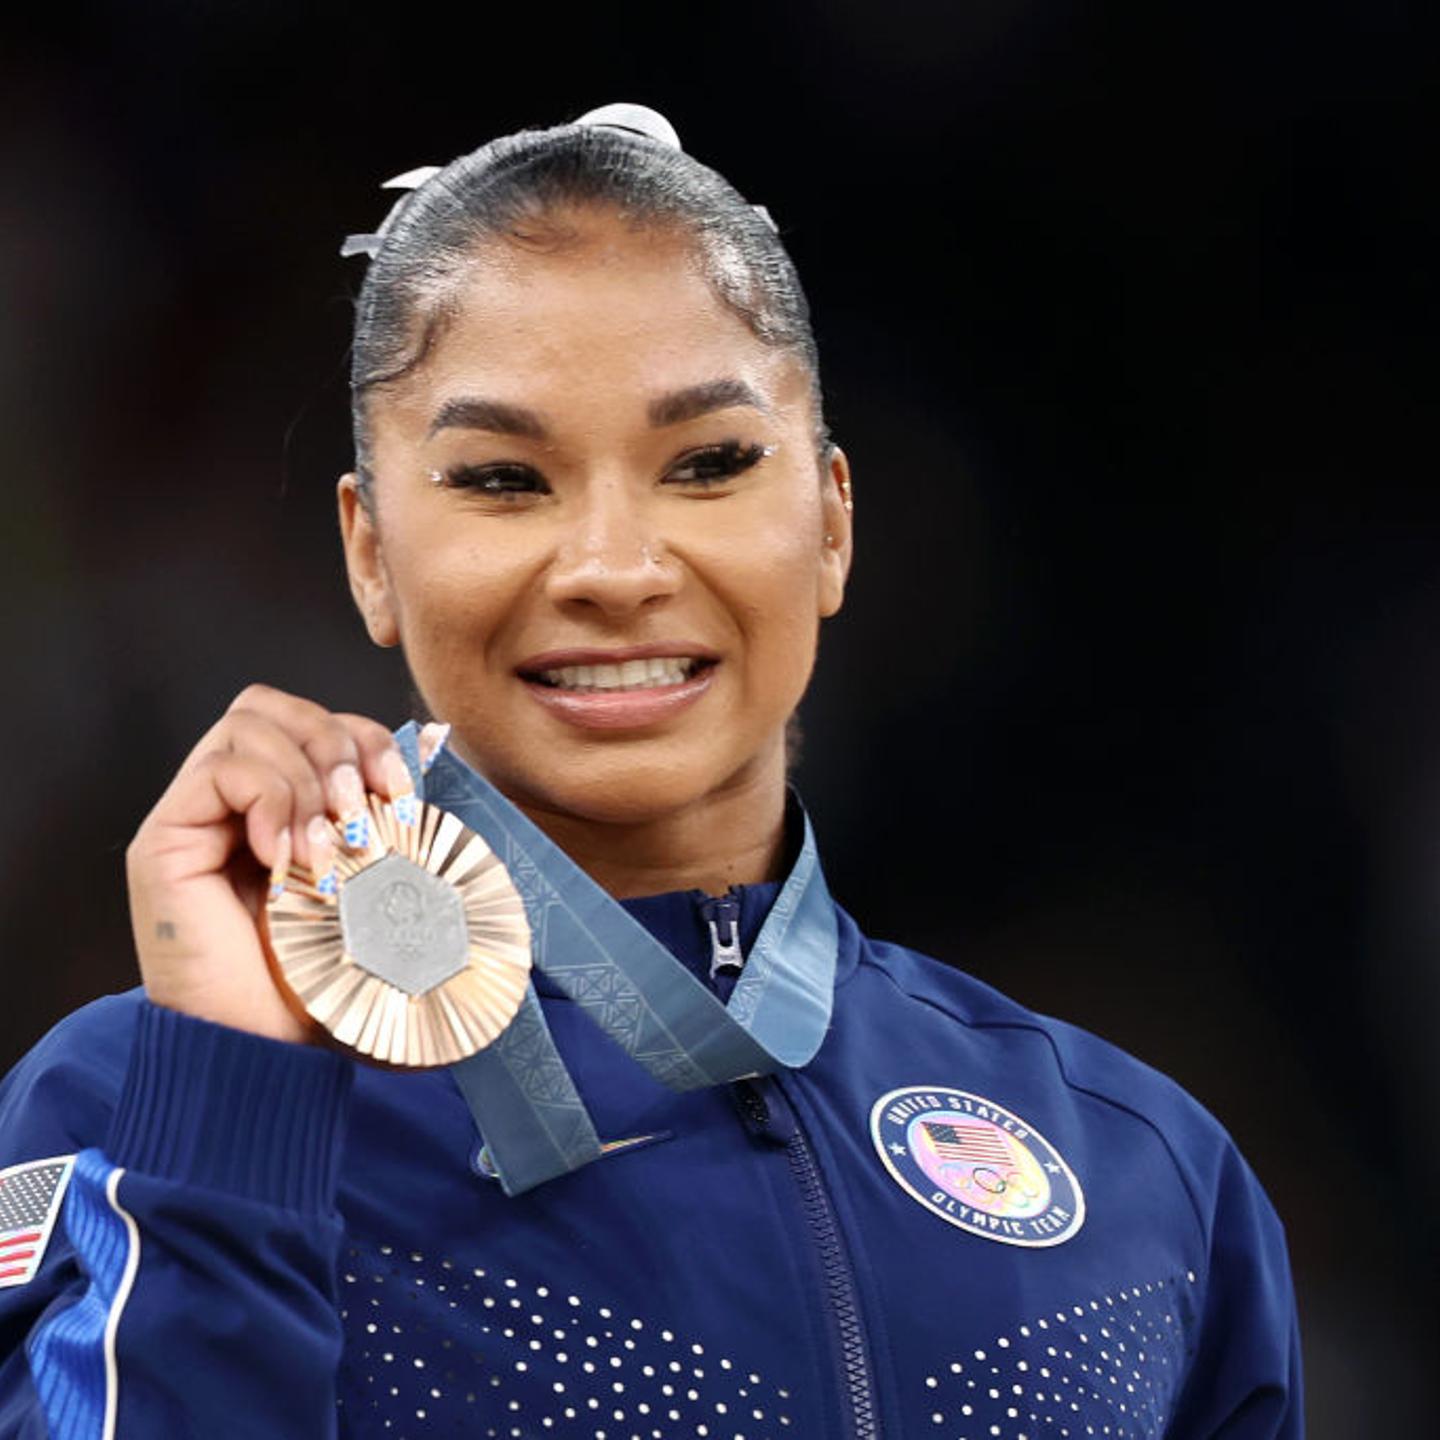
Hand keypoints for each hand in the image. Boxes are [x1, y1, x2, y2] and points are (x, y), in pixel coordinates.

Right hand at [125, 684, 414, 1042]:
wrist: (272, 1056)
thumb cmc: (329, 986)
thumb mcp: (385, 895)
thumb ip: (400, 832)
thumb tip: (441, 760)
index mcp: (285, 810)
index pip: (317, 721)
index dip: (366, 738)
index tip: (403, 793)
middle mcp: (234, 806)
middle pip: (275, 705)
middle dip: (337, 742)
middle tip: (362, 812)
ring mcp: (196, 819)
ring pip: (249, 723)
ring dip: (307, 777)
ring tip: (324, 848)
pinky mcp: (165, 841)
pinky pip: (221, 768)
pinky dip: (271, 799)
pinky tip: (287, 859)